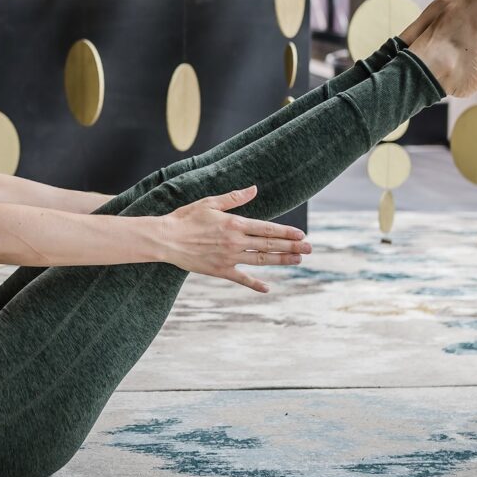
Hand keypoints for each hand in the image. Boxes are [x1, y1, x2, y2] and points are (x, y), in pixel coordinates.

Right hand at [159, 185, 310, 292]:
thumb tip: (253, 189)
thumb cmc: (186, 218)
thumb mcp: (209, 203)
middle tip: (310, 250)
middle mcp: (235, 242)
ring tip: (297, 261)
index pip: (267, 229)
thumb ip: (234, 198)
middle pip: (269, 246)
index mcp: (234, 224)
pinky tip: (267, 288)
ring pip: (261, 260)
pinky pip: (241, 278)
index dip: (287, 233)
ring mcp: (229, 258)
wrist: (166, 239)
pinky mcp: (220, 270)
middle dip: (292, 247)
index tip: (302, 235)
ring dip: (281, 261)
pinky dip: (255, 284)